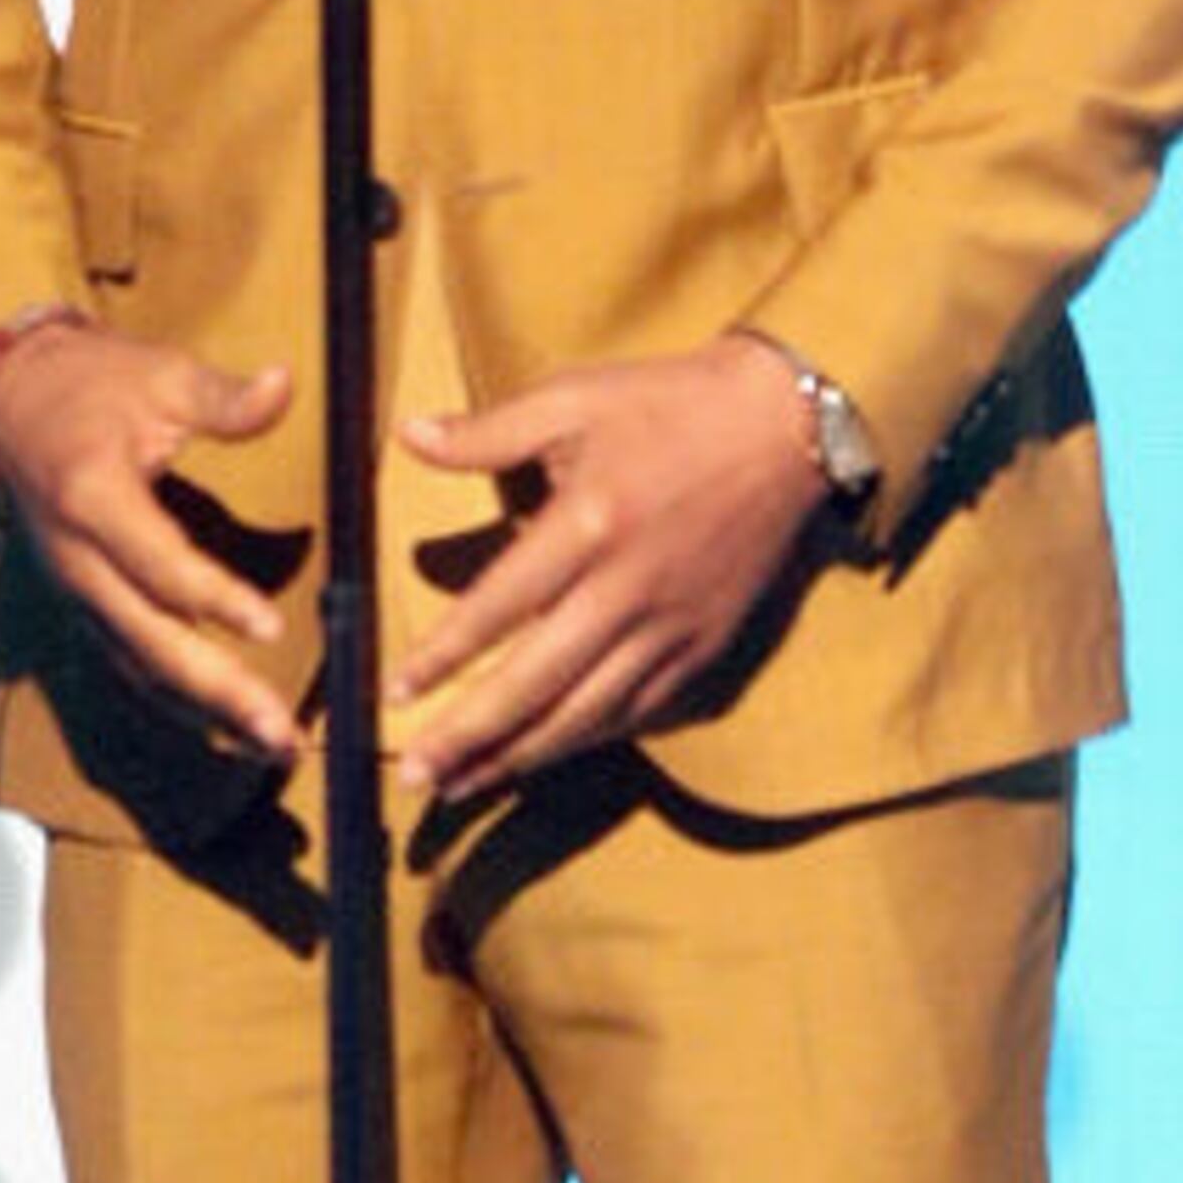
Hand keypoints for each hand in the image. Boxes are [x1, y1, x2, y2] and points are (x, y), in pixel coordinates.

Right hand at [0, 322, 300, 759]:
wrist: (14, 405)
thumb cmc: (88, 388)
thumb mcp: (159, 375)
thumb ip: (222, 397)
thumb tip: (283, 386)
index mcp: (92, 497)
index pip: (156, 566)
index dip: (214, 599)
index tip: (270, 627)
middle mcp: (77, 559)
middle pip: (150, 641)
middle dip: (218, 691)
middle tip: (280, 732)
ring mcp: (78, 590)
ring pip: (141, 666)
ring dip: (207, 710)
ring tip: (273, 744)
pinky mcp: (85, 606)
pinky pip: (130, 664)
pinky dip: (178, 700)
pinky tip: (228, 726)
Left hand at [386, 337, 826, 800]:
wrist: (786, 426)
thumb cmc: (673, 404)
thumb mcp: (574, 397)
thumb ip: (489, 432)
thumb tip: (407, 438)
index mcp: (591, 523)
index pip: (501, 606)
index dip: (444, 655)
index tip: (396, 692)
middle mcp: (629, 587)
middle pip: (538, 682)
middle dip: (471, 735)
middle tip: (418, 777)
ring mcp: (672, 624)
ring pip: (588, 711)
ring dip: (520, 755)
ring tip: (465, 784)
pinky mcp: (706, 643)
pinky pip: (639, 708)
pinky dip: (588, 739)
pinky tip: (546, 755)